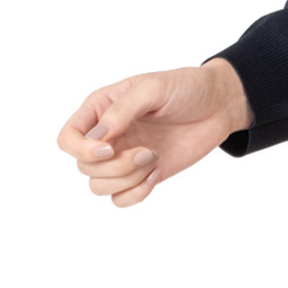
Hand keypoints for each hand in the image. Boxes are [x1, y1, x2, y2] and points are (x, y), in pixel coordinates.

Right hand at [55, 61, 253, 207]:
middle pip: (84, 167)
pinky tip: (157, 173)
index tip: (110, 149)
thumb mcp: (154, 88)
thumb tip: (97, 140)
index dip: (80, 151)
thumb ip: (123, 110)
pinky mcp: (141, 174)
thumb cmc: (187, 87)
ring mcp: (124, 156)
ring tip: (153, 159)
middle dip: (114, 166)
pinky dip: (136, 193)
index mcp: (101, 109)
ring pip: (98, 186)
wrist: (220, 104)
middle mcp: (108, 135)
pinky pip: (120, 199)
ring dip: (126, 179)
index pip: (67, 138)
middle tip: (147, 152)